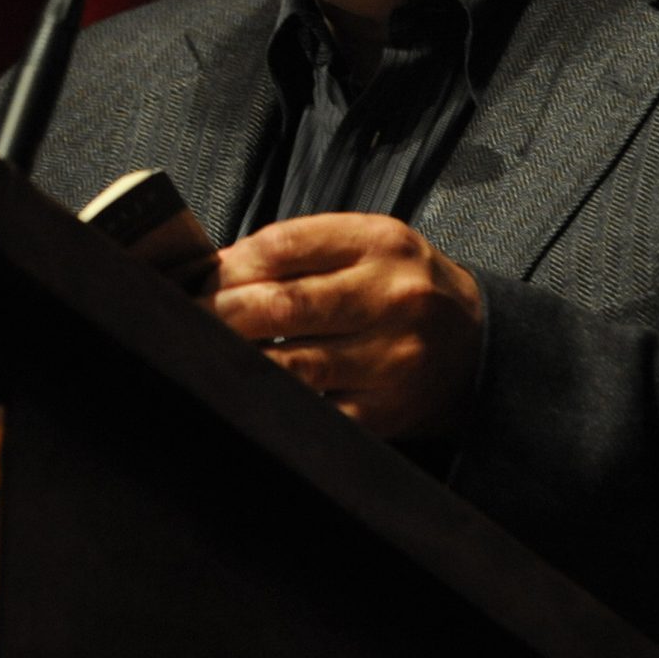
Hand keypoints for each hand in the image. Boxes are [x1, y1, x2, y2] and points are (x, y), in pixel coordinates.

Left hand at [206, 212, 484, 440]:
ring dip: (236, 360)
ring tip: (201, 354)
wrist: (477, 346)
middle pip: (283, 305)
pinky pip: (312, 411)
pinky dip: (271, 401)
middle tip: (181, 318)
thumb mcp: (365, 244)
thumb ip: (298, 248)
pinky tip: (244, 390)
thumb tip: (216, 268)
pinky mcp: (383, 413)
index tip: (196, 277)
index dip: (228, 264)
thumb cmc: (403, 286)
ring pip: (292, 365)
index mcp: (380, 244)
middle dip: (220, 314)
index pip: (285, 245)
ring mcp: (390, 361)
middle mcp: (391, 298)